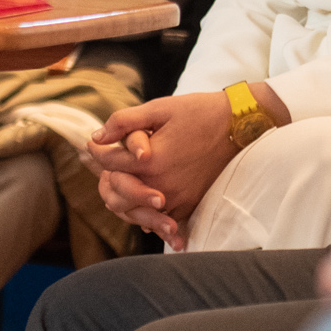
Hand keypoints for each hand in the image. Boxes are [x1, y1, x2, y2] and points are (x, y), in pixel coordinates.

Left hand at [85, 85, 283, 236]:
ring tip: (119, 182)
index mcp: (150, 161)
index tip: (92, 144)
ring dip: (123, 199)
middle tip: (103, 165)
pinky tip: (143, 203)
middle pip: (116, 194)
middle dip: (106, 178)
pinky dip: (149, 215)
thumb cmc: (198, 112)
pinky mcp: (190, 205)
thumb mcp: (159, 109)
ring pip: (134, 212)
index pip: (108, 162)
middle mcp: (161, 185)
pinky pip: (161, 220)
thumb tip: (97, 137)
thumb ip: (124, 122)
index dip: (95, 150)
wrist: (238, 126)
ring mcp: (176, 199)